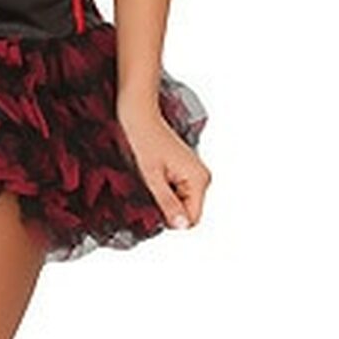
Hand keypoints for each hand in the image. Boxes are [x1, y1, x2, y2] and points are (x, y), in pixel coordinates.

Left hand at [116, 99, 211, 229]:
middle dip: (166, 206)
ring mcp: (192, 173)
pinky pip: (175, 191)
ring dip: (162, 196)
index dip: (170, 217)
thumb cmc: (143, 137)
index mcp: (199, 179)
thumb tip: (182, 225)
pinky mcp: (183, 170)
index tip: (153, 200)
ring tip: (150, 177)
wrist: (138, 113)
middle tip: (149, 186)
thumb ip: (167, 202)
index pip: (191, 220)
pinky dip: (162, 188)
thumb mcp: (151, 175)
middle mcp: (201, 177)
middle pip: (186, 212)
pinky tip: (152, 173)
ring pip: (179, 203)